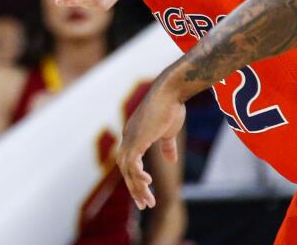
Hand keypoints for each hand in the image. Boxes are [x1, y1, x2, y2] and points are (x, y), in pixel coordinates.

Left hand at [116, 74, 185, 210]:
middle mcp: (128, 137)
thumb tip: (170, 160)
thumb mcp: (168, 131)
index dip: (136, 178)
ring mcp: (130, 137)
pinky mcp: (136, 139)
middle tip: (144, 204)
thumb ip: (167, 146)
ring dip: (137, 187)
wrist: (171, 92)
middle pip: (125, 168)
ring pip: (127, 169)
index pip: (129, 161)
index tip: (145, 194)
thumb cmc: (171, 107)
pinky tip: (147, 183)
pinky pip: (132, 162)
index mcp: (134, 135)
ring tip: (148, 201)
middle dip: (134, 188)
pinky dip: (137, 175)